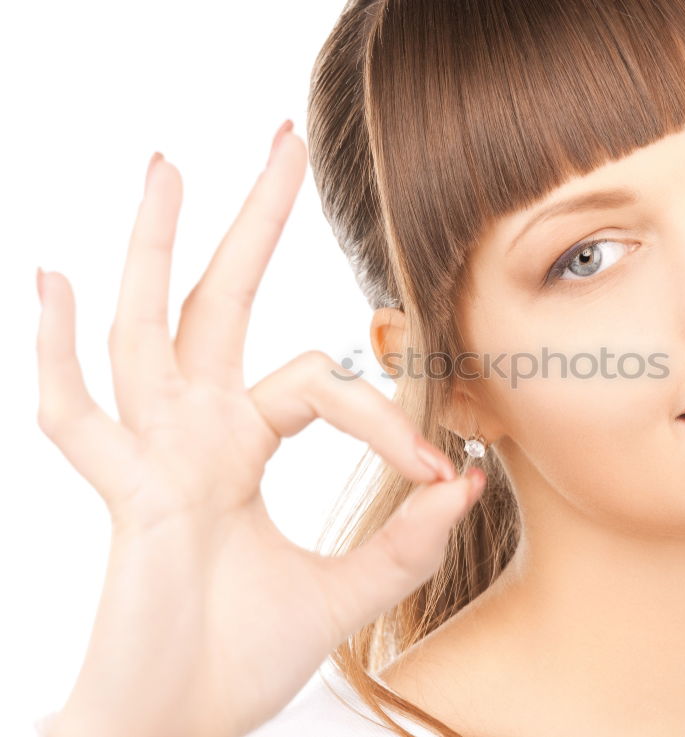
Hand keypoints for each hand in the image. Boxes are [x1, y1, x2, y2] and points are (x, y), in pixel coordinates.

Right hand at [35, 120, 484, 736]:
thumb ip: (405, 541)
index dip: (386, 418)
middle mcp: (196, 434)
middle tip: (279, 141)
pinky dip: (56, 350)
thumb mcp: (345, 592)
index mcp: (244, 446)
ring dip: (153, 247)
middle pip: (222, 302)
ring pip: (148, 329)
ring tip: (166, 167)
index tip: (439, 466)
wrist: (179, 726)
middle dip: (251, 221)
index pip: (325, 385)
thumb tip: (469, 478)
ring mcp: (153, 456)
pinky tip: (52, 279)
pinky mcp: (125, 495)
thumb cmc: (242, 659)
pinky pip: (77, 416)